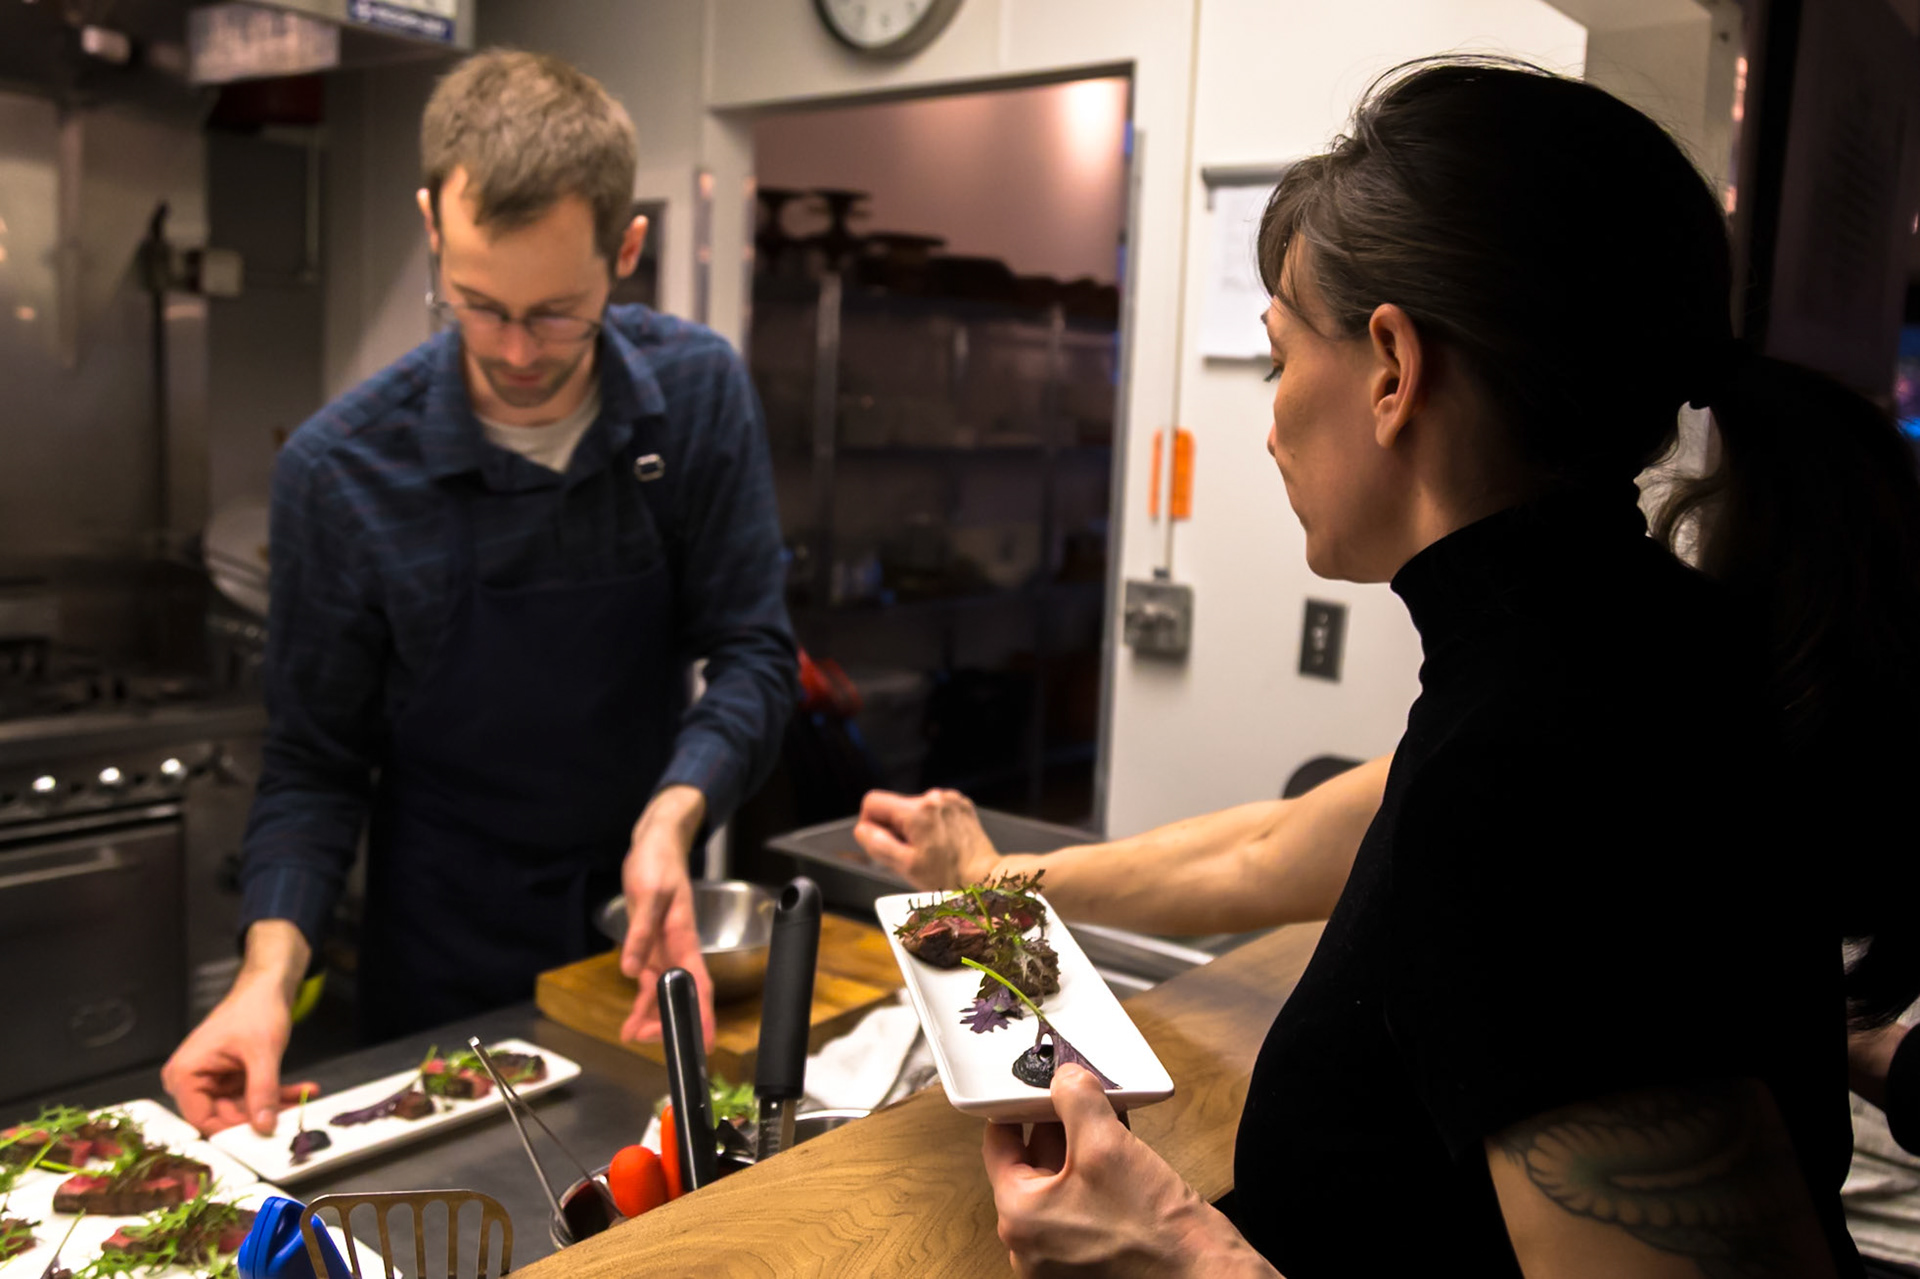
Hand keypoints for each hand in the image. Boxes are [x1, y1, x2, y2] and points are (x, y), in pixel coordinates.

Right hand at [162, 952, 316, 1136]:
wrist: (267, 985)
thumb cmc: (255, 1009)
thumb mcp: (262, 1054)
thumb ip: (262, 1091)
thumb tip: (263, 1127)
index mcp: (185, 1074)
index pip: (203, 1120)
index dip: (232, 1131)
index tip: (262, 1138)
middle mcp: (191, 1081)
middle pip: (225, 1116)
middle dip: (261, 1115)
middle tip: (292, 1117)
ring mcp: (212, 1080)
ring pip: (243, 1107)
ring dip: (274, 1104)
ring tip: (305, 1097)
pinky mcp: (229, 1078)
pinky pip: (251, 1095)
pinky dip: (275, 1093)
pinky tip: (302, 1089)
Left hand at [619, 785, 714, 1049]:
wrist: (655, 844)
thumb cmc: (658, 863)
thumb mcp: (649, 894)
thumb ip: (641, 932)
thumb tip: (630, 970)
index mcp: (684, 937)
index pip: (698, 982)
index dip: (703, 1013)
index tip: (704, 1042)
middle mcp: (678, 949)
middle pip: (681, 994)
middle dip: (670, 1022)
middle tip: (648, 1041)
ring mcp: (665, 949)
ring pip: (663, 992)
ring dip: (652, 1016)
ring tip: (632, 1037)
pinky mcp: (650, 946)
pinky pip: (648, 981)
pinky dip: (641, 1001)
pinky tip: (631, 1018)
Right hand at [854, 788, 1000, 889]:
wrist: (986, 877)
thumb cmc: (949, 877)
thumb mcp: (906, 866)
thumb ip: (878, 844)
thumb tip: (863, 829)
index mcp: (917, 812)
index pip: (872, 801)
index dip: (869, 823)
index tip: (882, 842)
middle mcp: (933, 798)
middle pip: (894, 806)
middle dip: (895, 828)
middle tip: (910, 853)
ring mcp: (949, 799)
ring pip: (914, 808)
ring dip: (914, 827)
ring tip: (929, 850)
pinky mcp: (960, 804)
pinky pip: (933, 809)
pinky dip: (932, 824)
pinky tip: (942, 842)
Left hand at [983, 1065, 1275, 1277]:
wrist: (1204, 1276)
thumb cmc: (1150, 1223)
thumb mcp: (1107, 1144)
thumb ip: (1075, 1100)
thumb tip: (1064, 1078)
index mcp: (1019, 1218)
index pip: (998, 1147)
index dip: (1014, 1107)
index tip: (1031, 1082)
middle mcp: (1032, 1243)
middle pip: (1032, 1164)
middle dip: (1054, 1123)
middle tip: (1073, 1088)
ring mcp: (1062, 1255)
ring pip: (1062, 1182)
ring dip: (1079, 1143)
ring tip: (1101, 1107)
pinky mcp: (1093, 1258)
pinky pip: (1082, 1203)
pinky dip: (1095, 1171)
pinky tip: (1120, 1139)